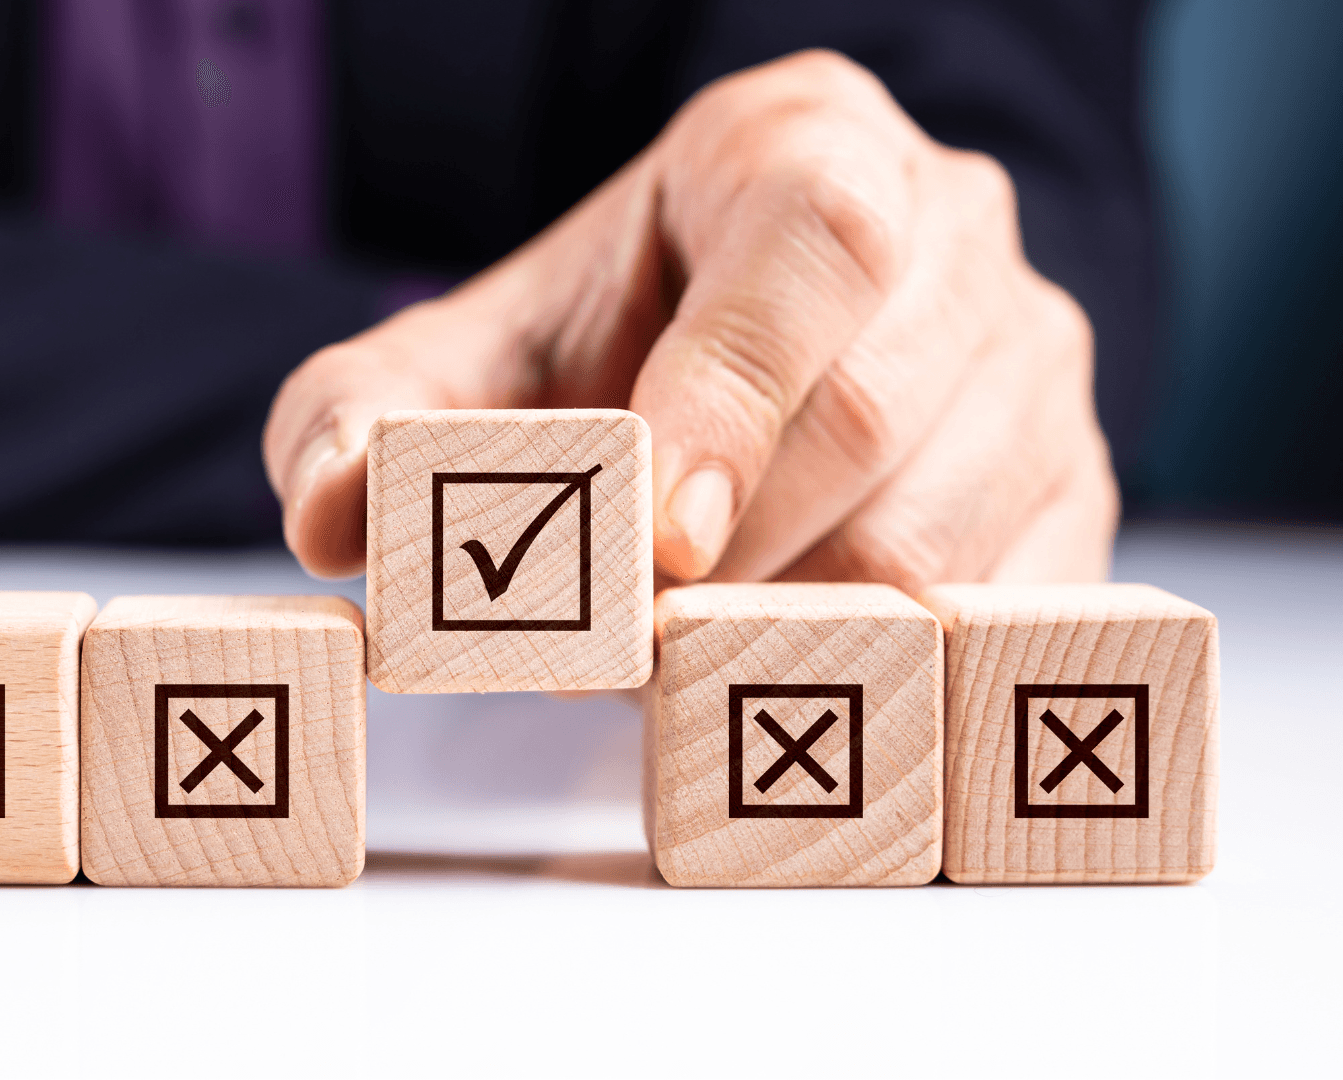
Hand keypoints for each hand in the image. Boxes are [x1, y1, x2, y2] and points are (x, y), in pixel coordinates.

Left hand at [263, 50, 1116, 587]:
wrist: (726, 367)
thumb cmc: (597, 352)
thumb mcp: (462, 363)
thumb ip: (363, 413)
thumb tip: (331, 508)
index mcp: (804, 141)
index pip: (814, 243)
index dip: (733, 401)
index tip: (651, 543)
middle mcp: (952, 226)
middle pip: (876, 411)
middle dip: (736, 555)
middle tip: (627, 643)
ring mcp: (1033, 358)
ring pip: (949, 534)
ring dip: (796, 628)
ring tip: (686, 657)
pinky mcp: (1075, 480)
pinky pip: (1012, 609)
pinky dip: (893, 675)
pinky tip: (790, 671)